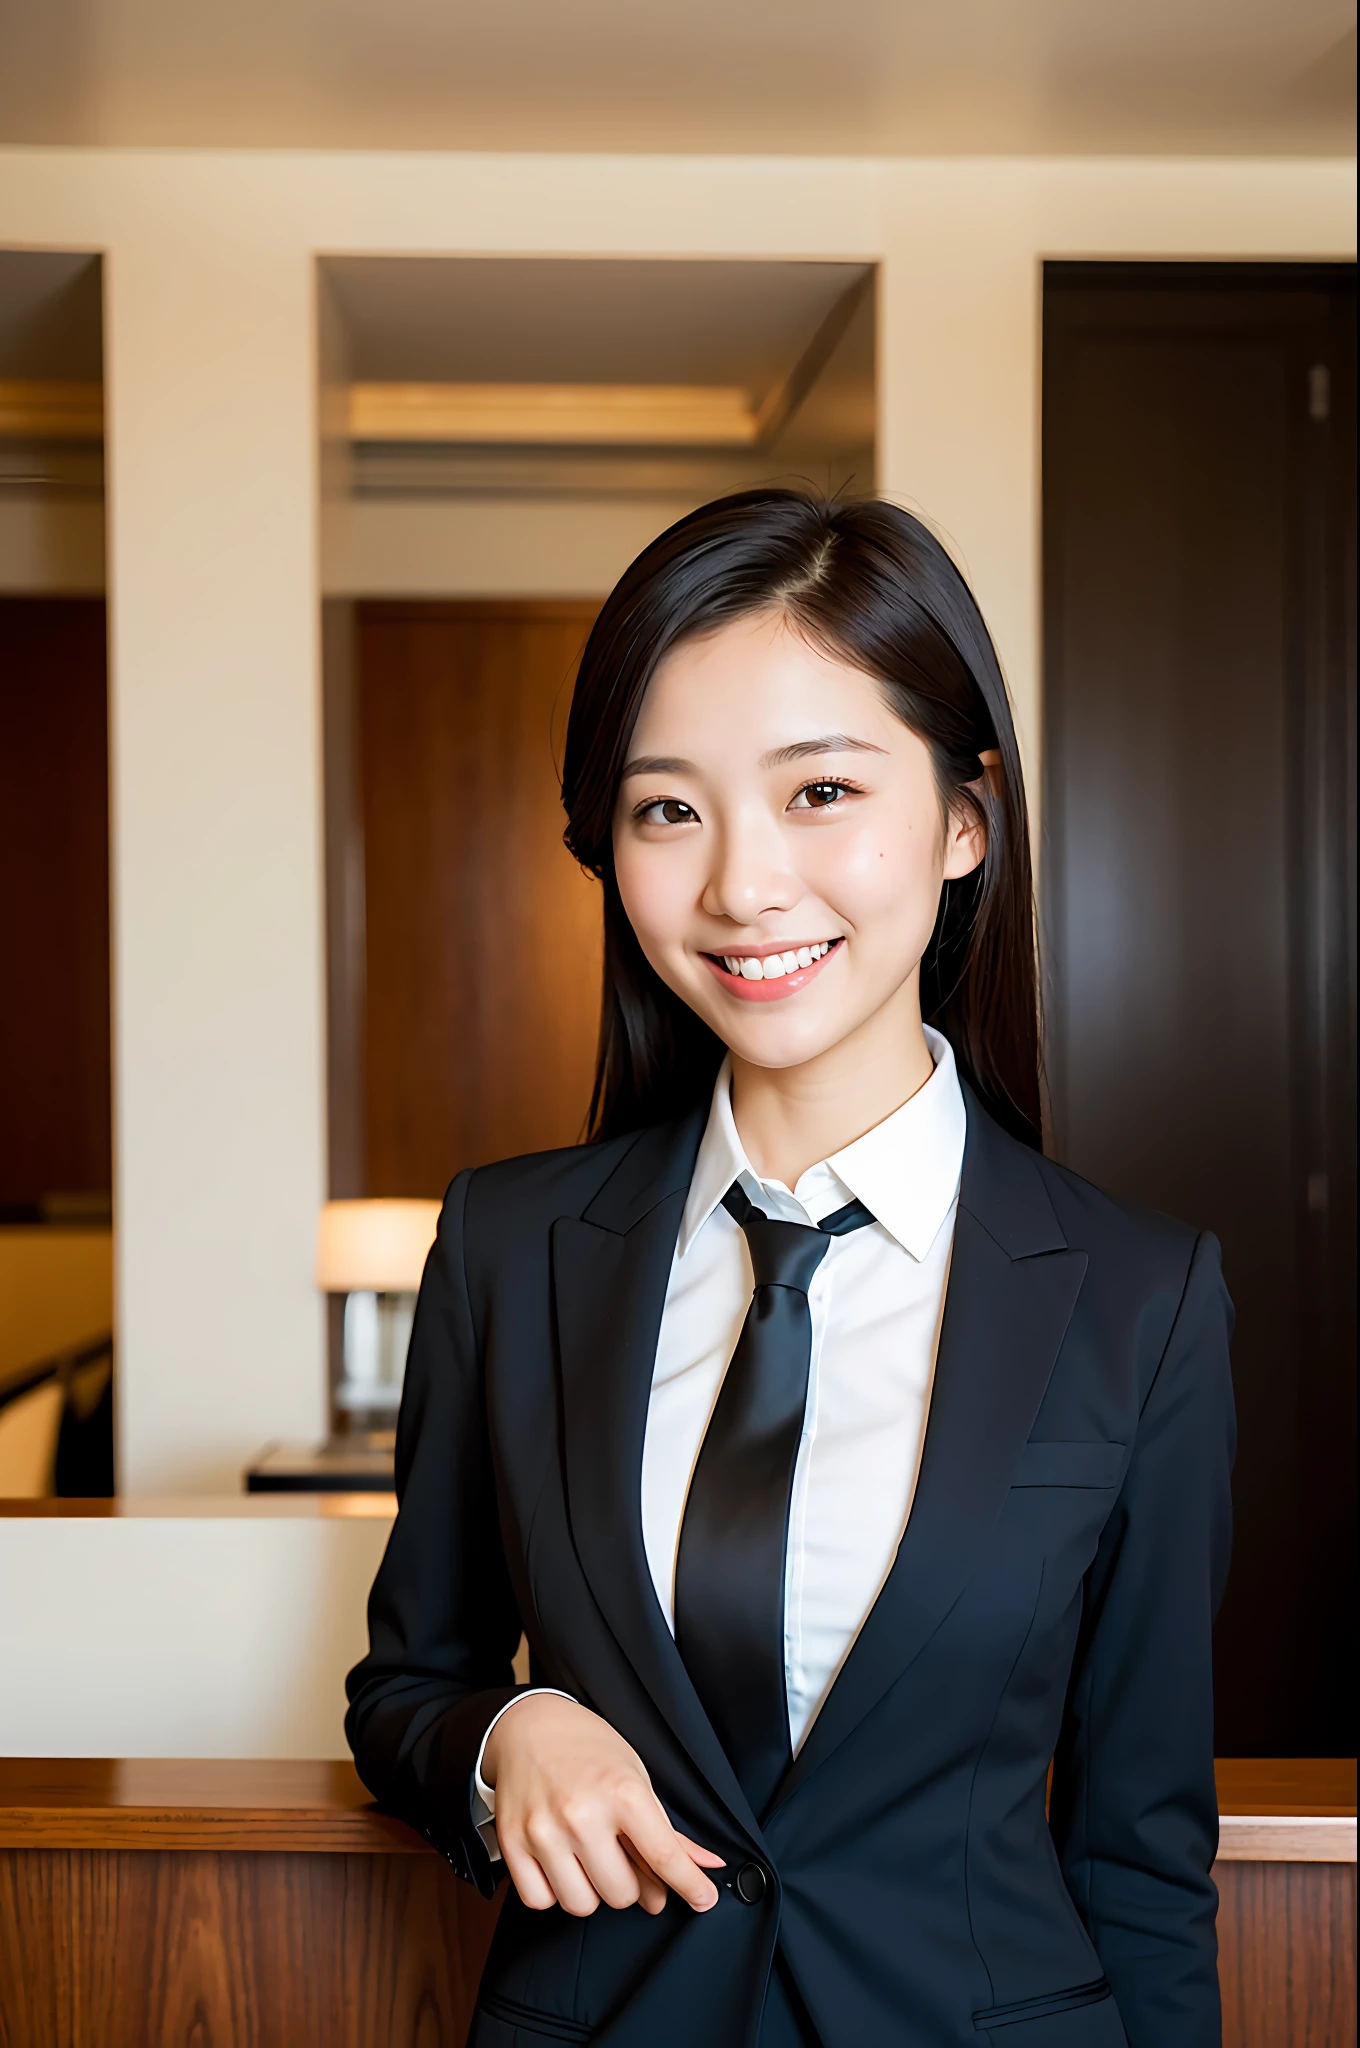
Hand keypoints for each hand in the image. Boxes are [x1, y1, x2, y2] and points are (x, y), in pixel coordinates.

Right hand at [481, 1694, 723, 1917]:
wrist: (530, 1728)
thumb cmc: (590, 1752)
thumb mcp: (637, 1778)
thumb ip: (668, 1831)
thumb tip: (708, 1868)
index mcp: (622, 1792)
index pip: (664, 1857)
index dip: (690, 1886)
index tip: (703, 1900)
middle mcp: (581, 1813)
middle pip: (621, 1894)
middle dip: (628, 1884)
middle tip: (622, 1858)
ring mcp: (543, 1830)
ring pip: (581, 1905)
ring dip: (591, 1890)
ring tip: (589, 1857)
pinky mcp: (512, 1843)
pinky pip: (540, 1901)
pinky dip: (553, 1891)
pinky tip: (560, 1863)